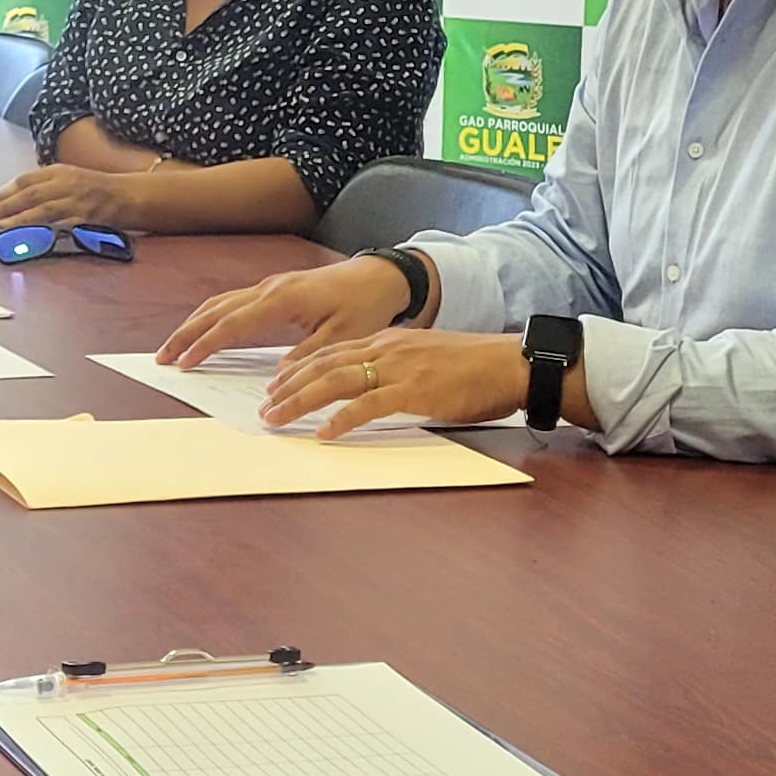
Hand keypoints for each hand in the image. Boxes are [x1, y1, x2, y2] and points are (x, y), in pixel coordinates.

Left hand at [0, 162, 137, 235]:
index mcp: (59, 171)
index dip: (3, 192)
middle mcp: (66, 182)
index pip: (24, 181)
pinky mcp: (87, 217)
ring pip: (42, 208)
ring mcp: (77, 200)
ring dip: (19, 218)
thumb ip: (44, 188)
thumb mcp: (69, 179)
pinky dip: (44, 229)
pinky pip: (61, 224)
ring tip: (0, 225)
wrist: (129, 195)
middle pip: (29, 194)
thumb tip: (14, 203)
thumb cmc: (96, 190)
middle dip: (5, 205)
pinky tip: (31, 235)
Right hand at [157, 255, 408, 367]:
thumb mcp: (343, 336)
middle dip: (186, 334)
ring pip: (220, 302)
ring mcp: (269, 286)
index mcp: (283, 299)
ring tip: (173, 347)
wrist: (381, 277)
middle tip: (162, 357)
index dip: (205, 344)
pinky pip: (232, 301)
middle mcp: (269, 288)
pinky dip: (211, 316)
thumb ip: (309, 355)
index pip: (233, 324)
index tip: (184, 364)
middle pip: (215, 310)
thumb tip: (278, 377)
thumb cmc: (365, 305)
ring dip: (193, 324)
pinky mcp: (274, 288)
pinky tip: (203, 330)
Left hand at [257, 328, 530, 437]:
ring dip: (301, 401)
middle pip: (324, 365)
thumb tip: (378, 393)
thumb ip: (398, 372)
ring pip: (336, 381)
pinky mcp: (413, 390)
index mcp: (389, 341)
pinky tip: (324, 434)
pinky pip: (368, 405)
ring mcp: (399, 368)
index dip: (300, 368)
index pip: (333, 352)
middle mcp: (387, 349)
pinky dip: (341, 420)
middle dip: (288, 386)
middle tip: (265, 406)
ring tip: (277, 418)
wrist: (510, 364)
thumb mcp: (427, 362)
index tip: (277, 384)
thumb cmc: (475, 369)